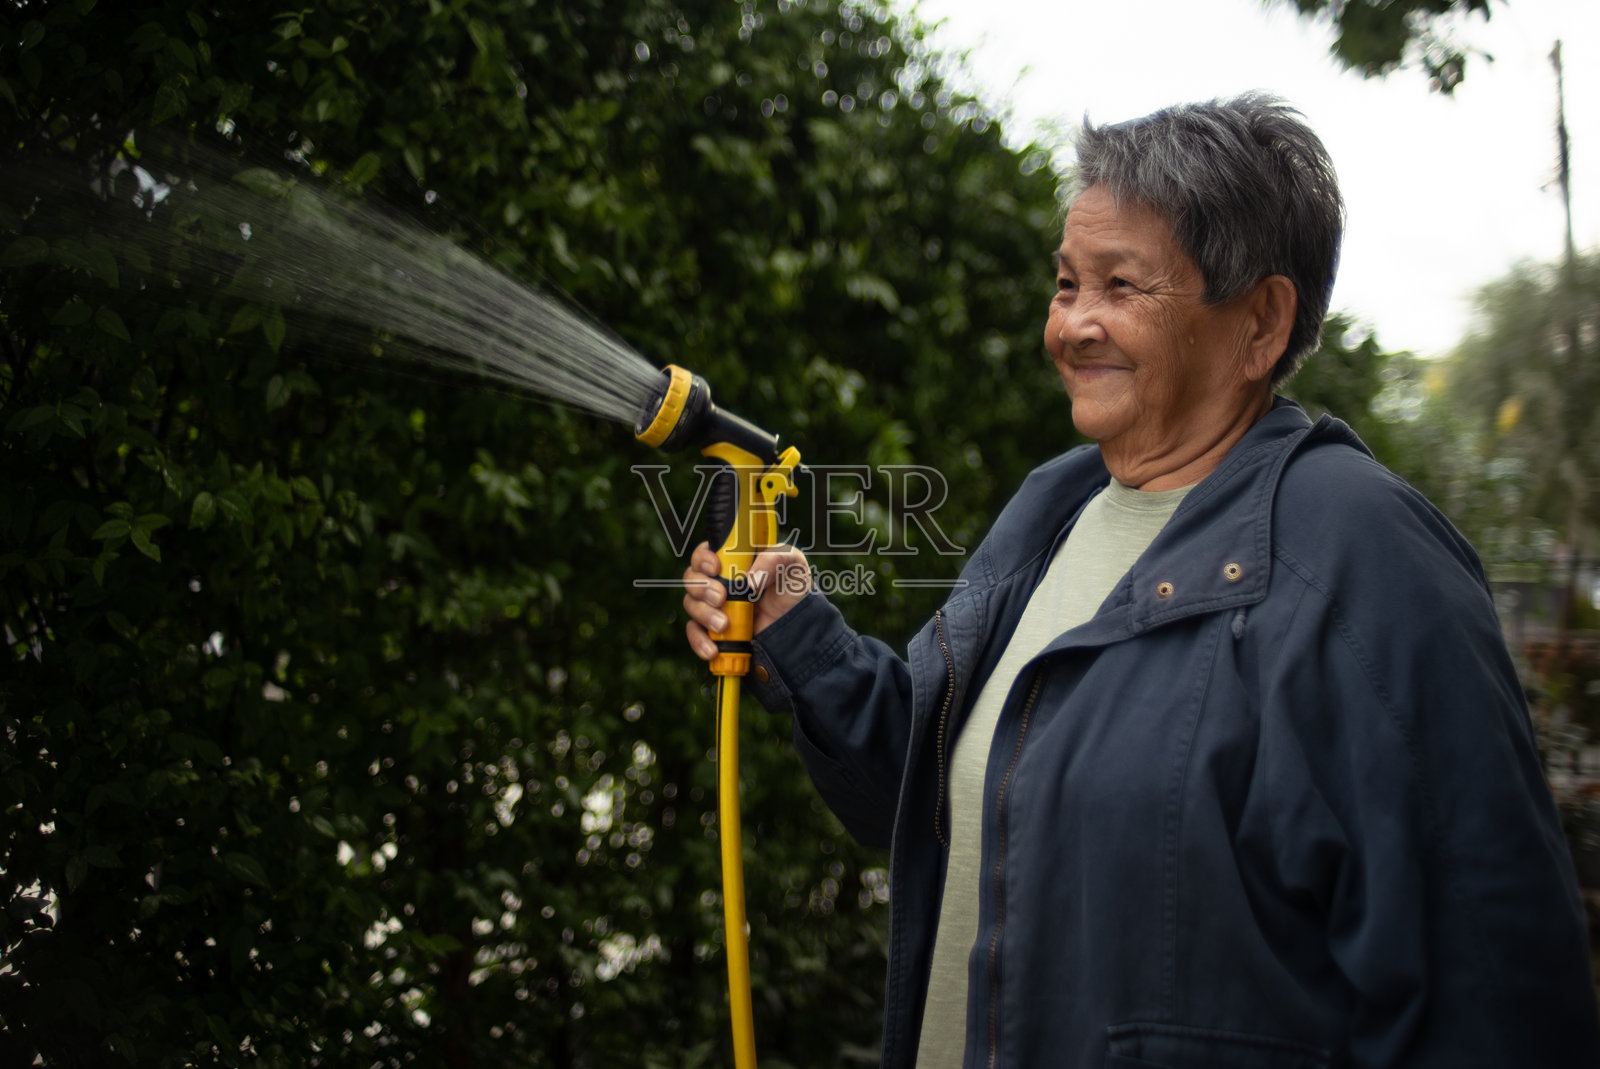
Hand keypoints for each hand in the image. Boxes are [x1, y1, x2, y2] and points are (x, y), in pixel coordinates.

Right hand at [681, 541, 811, 661]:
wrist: (798, 630)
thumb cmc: (793, 590)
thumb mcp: (793, 565)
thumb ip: (775, 559)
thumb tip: (751, 578)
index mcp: (733, 560)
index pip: (706, 552)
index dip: (703, 557)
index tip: (715, 567)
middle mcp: (719, 581)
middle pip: (692, 577)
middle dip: (702, 587)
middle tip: (721, 598)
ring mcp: (714, 606)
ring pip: (691, 604)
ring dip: (703, 614)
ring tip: (724, 625)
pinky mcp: (712, 630)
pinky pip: (694, 633)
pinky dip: (699, 640)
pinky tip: (713, 649)